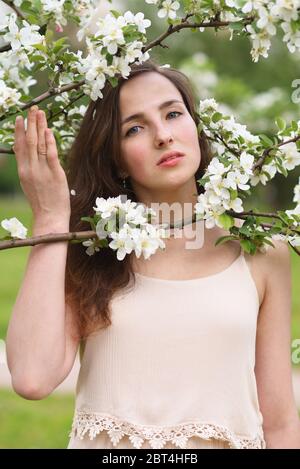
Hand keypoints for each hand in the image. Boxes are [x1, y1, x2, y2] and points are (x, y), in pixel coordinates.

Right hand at [13, 105, 70, 221]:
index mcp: (23, 171)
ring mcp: (42, 171)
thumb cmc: (42, 201)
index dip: (19, 131)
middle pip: (29, 141)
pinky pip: (51, 154)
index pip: (19, 147)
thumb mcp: (29, 183)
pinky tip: (49, 130)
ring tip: (40, 113)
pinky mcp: (55, 174)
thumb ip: (28, 167)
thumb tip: (24, 151)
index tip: (20, 118)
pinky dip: (49, 141)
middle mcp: (30, 169)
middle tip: (32, 108)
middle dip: (30, 123)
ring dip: (40, 127)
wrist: (50, 217)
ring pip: (39, 144)